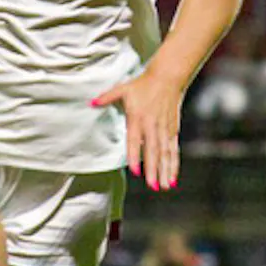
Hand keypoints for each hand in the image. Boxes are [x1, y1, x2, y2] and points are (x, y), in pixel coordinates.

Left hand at [92, 69, 185, 191]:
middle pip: (153, 150)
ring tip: (164, 187)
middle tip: (152, 186)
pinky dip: (174, 164)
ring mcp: (164, 129)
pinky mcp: (173, 130)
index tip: (135, 171)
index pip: (135, 139)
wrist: (167, 77)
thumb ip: (107, 97)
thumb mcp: (123, 88)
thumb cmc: (143, 84)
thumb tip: (91, 103)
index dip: (135, 155)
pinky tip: (173, 178)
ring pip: (165, 153)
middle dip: (153, 169)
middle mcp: (152, 125)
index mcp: (138, 117)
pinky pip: (173, 150)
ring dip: (165, 171)